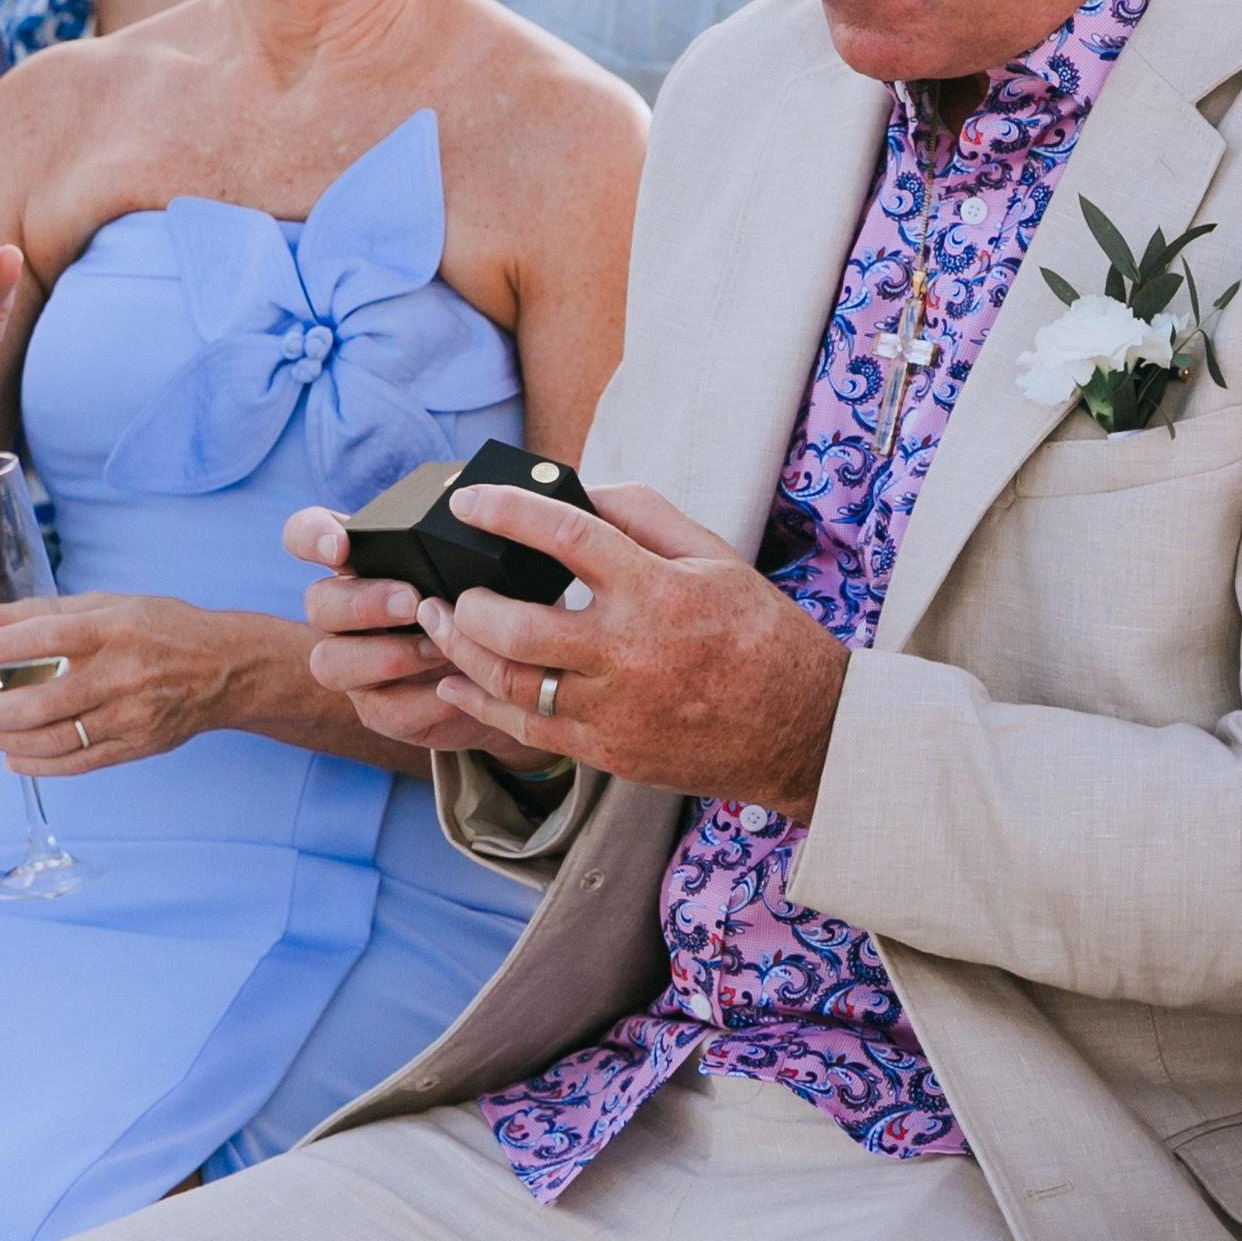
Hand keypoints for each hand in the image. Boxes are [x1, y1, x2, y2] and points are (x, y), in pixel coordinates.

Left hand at [0, 593, 246, 776]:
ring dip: (8, 740)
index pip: (50, 636)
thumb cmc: (164, 628)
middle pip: (45, 701)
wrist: (227, 668)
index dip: (3, 648)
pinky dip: (40, 765)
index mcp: (116, 628)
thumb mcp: (111, 604)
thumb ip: (46, 609)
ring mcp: (131, 715)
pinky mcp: (137, 745)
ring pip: (57, 739)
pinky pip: (79, 763)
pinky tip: (12, 758)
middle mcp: (123, 674)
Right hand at [281, 506, 560, 771]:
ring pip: (330, 661)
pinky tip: (460, 690)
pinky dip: (424, 700)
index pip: (306, 535)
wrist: (518, 676)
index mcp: (362, 561)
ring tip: (440, 650)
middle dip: (363, 602)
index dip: (311, 538)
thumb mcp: (484, 564)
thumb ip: (471, 541)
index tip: (338, 548)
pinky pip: (384, 709)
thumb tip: (491, 514)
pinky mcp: (380, 710)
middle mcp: (346, 611)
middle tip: (412, 602)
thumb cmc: (492, 601)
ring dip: (384, 656)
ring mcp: (356, 663)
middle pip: (318, 602)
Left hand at [414, 482, 848, 821]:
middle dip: (467, 603)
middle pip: (517, 626)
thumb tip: (576, 489)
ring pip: (510, 682)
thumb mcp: (714, 554)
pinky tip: (454, 681)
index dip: (504, 512)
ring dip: (459, 651)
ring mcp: (615, 709)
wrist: (803, 729)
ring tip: (437, 622)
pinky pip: (526, 728)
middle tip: (449, 585)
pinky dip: (480, 702)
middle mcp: (629, 651)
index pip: (564, 536)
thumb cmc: (757, 632)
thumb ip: (642, 514)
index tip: (465, 500)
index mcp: (655, 590)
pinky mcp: (608, 751)